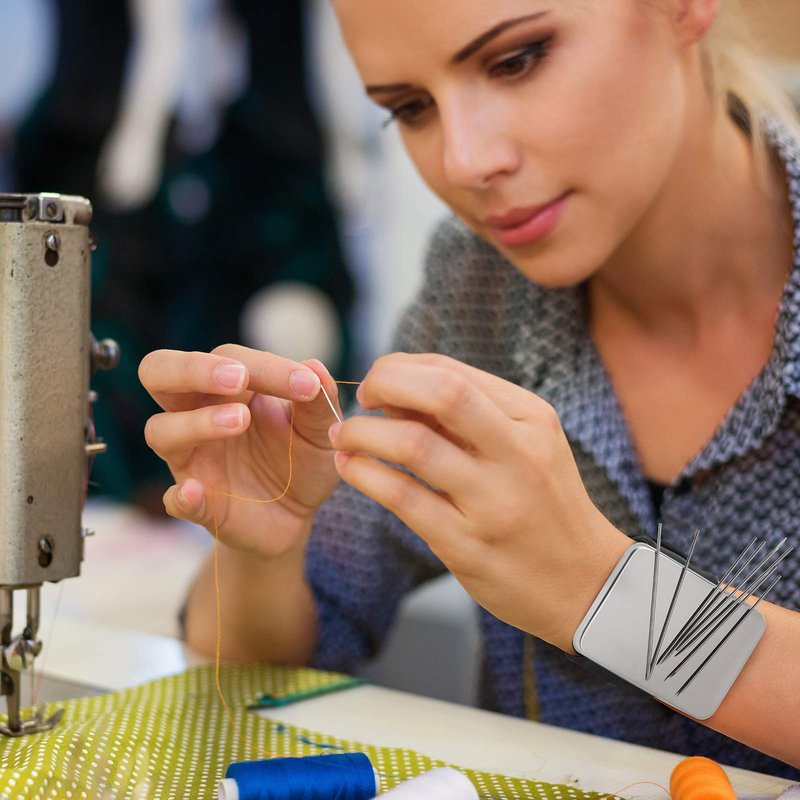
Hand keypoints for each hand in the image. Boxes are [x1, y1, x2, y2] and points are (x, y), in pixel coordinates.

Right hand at [139, 345, 342, 558]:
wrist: (298, 515)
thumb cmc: (302, 459)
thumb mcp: (321, 429)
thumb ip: (319, 401)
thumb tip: (316, 367)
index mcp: (229, 388)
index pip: (229, 359)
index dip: (265, 366)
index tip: (305, 384)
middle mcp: (198, 414)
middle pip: (160, 372)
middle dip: (192, 369)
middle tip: (237, 379)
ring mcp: (192, 459)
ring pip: (160, 430)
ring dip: (195, 423)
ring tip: (240, 421)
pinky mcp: (197, 503)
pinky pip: (174, 499)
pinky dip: (180, 496)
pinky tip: (194, 492)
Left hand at [328, 352, 628, 651]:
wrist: (585, 582)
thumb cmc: (545, 503)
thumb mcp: (527, 444)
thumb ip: (470, 415)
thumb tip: (397, 392)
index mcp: (531, 418)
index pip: (452, 372)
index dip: (402, 369)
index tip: (379, 383)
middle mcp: (517, 453)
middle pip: (442, 393)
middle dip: (386, 383)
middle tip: (361, 398)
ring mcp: (494, 501)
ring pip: (414, 446)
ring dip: (364, 434)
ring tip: (345, 437)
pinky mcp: (469, 545)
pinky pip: (404, 499)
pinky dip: (366, 476)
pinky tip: (350, 469)